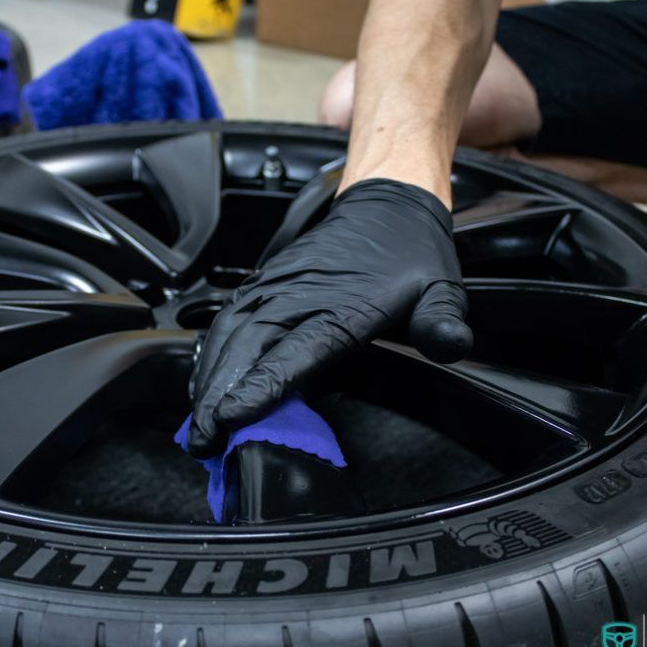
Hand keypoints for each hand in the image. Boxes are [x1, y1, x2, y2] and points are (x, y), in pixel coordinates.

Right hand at [187, 178, 471, 458]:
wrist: (386, 204)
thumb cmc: (409, 254)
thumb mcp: (440, 290)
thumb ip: (443, 322)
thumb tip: (450, 344)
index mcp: (340, 307)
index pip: (291, 353)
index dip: (258, 388)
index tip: (230, 418)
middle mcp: (298, 296)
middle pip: (245, 350)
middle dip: (217, 398)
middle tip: (201, 441)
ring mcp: (276, 287)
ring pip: (228, 335)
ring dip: (207, 379)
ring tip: (196, 421)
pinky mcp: (264, 283)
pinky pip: (227, 319)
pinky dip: (209, 353)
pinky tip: (203, 380)